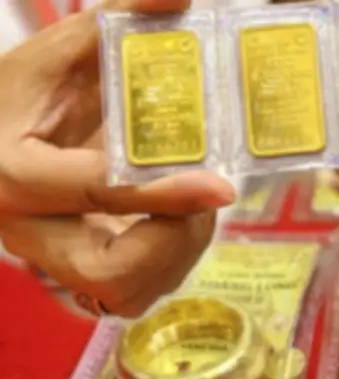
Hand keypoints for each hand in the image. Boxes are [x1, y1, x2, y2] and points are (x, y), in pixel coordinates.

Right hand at [0, 0, 234, 316]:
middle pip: (110, 271)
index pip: (93, 190)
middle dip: (175, 236)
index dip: (162, 191)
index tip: (221, 186)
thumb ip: (114, 23)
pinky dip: (173, 262)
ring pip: (130, 291)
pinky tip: (179, 220)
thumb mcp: (54, 57)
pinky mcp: (78, 281)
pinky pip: (136, 295)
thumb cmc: (19, 102)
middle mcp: (30, 232)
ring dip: (183, 248)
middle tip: (206, 193)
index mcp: (13, 172)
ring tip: (196, 197)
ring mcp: (54, 264)